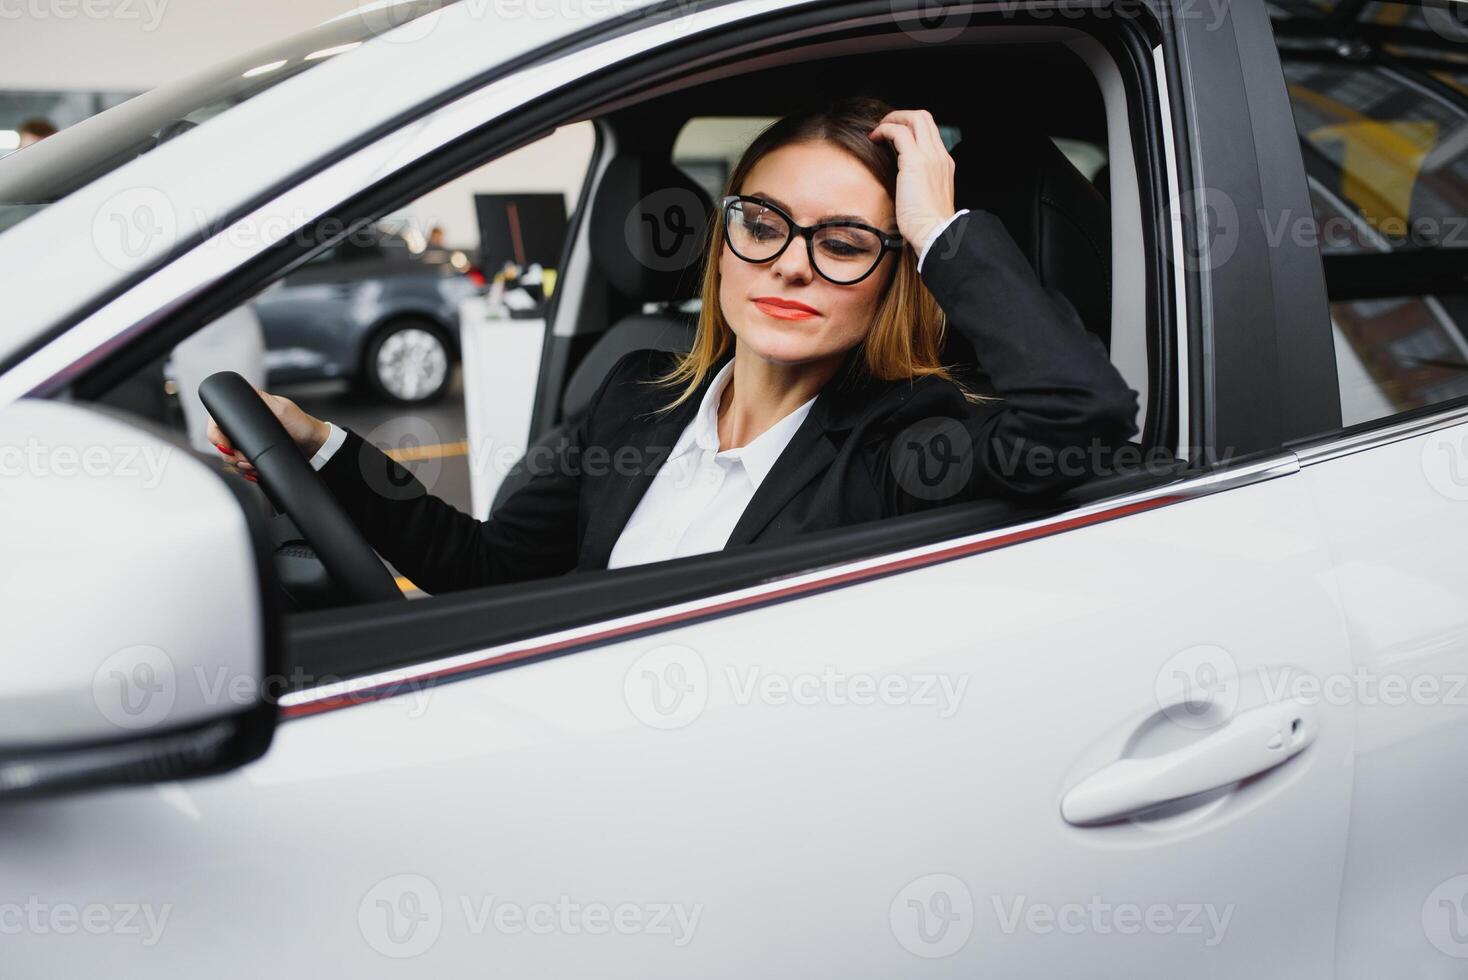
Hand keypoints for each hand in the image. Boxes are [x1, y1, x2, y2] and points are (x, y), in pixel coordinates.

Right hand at [206, 387, 329, 481]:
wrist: (315, 445)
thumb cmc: (302, 425)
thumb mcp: (281, 409)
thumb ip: (261, 400)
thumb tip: (241, 395)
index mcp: (246, 410)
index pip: (216, 422)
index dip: (216, 436)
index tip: (226, 446)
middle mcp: (243, 426)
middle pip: (220, 443)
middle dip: (230, 455)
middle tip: (245, 459)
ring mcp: (248, 442)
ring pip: (229, 458)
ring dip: (240, 465)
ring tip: (254, 466)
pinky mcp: (254, 456)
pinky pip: (241, 467)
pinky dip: (247, 472)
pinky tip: (255, 472)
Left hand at [867, 108, 956, 248]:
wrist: (936, 234)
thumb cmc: (928, 226)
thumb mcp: (926, 199)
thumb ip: (918, 185)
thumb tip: (900, 182)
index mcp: (944, 165)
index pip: (930, 133)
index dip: (911, 128)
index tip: (894, 136)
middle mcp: (940, 156)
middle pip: (924, 118)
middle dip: (901, 117)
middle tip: (884, 127)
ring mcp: (930, 157)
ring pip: (915, 118)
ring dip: (892, 119)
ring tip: (877, 131)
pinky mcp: (915, 162)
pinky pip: (899, 132)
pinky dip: (885, 130)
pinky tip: (874, 138)